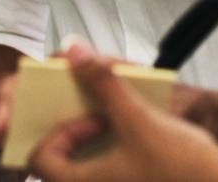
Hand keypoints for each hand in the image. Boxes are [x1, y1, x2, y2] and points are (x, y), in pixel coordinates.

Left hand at [28, 43, 217, 181]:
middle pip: (61, 159)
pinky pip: (108, 168)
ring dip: (95, 136)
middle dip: (77, 127)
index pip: (40, 158)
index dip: (57, 131)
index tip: (87, 116)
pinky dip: (113, 147)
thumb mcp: (136, 117)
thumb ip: (102, 82)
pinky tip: (139, 130)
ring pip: (86, 163)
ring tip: (123, 115)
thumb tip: (72, 49)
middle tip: (102, 111)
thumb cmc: (178, 163)